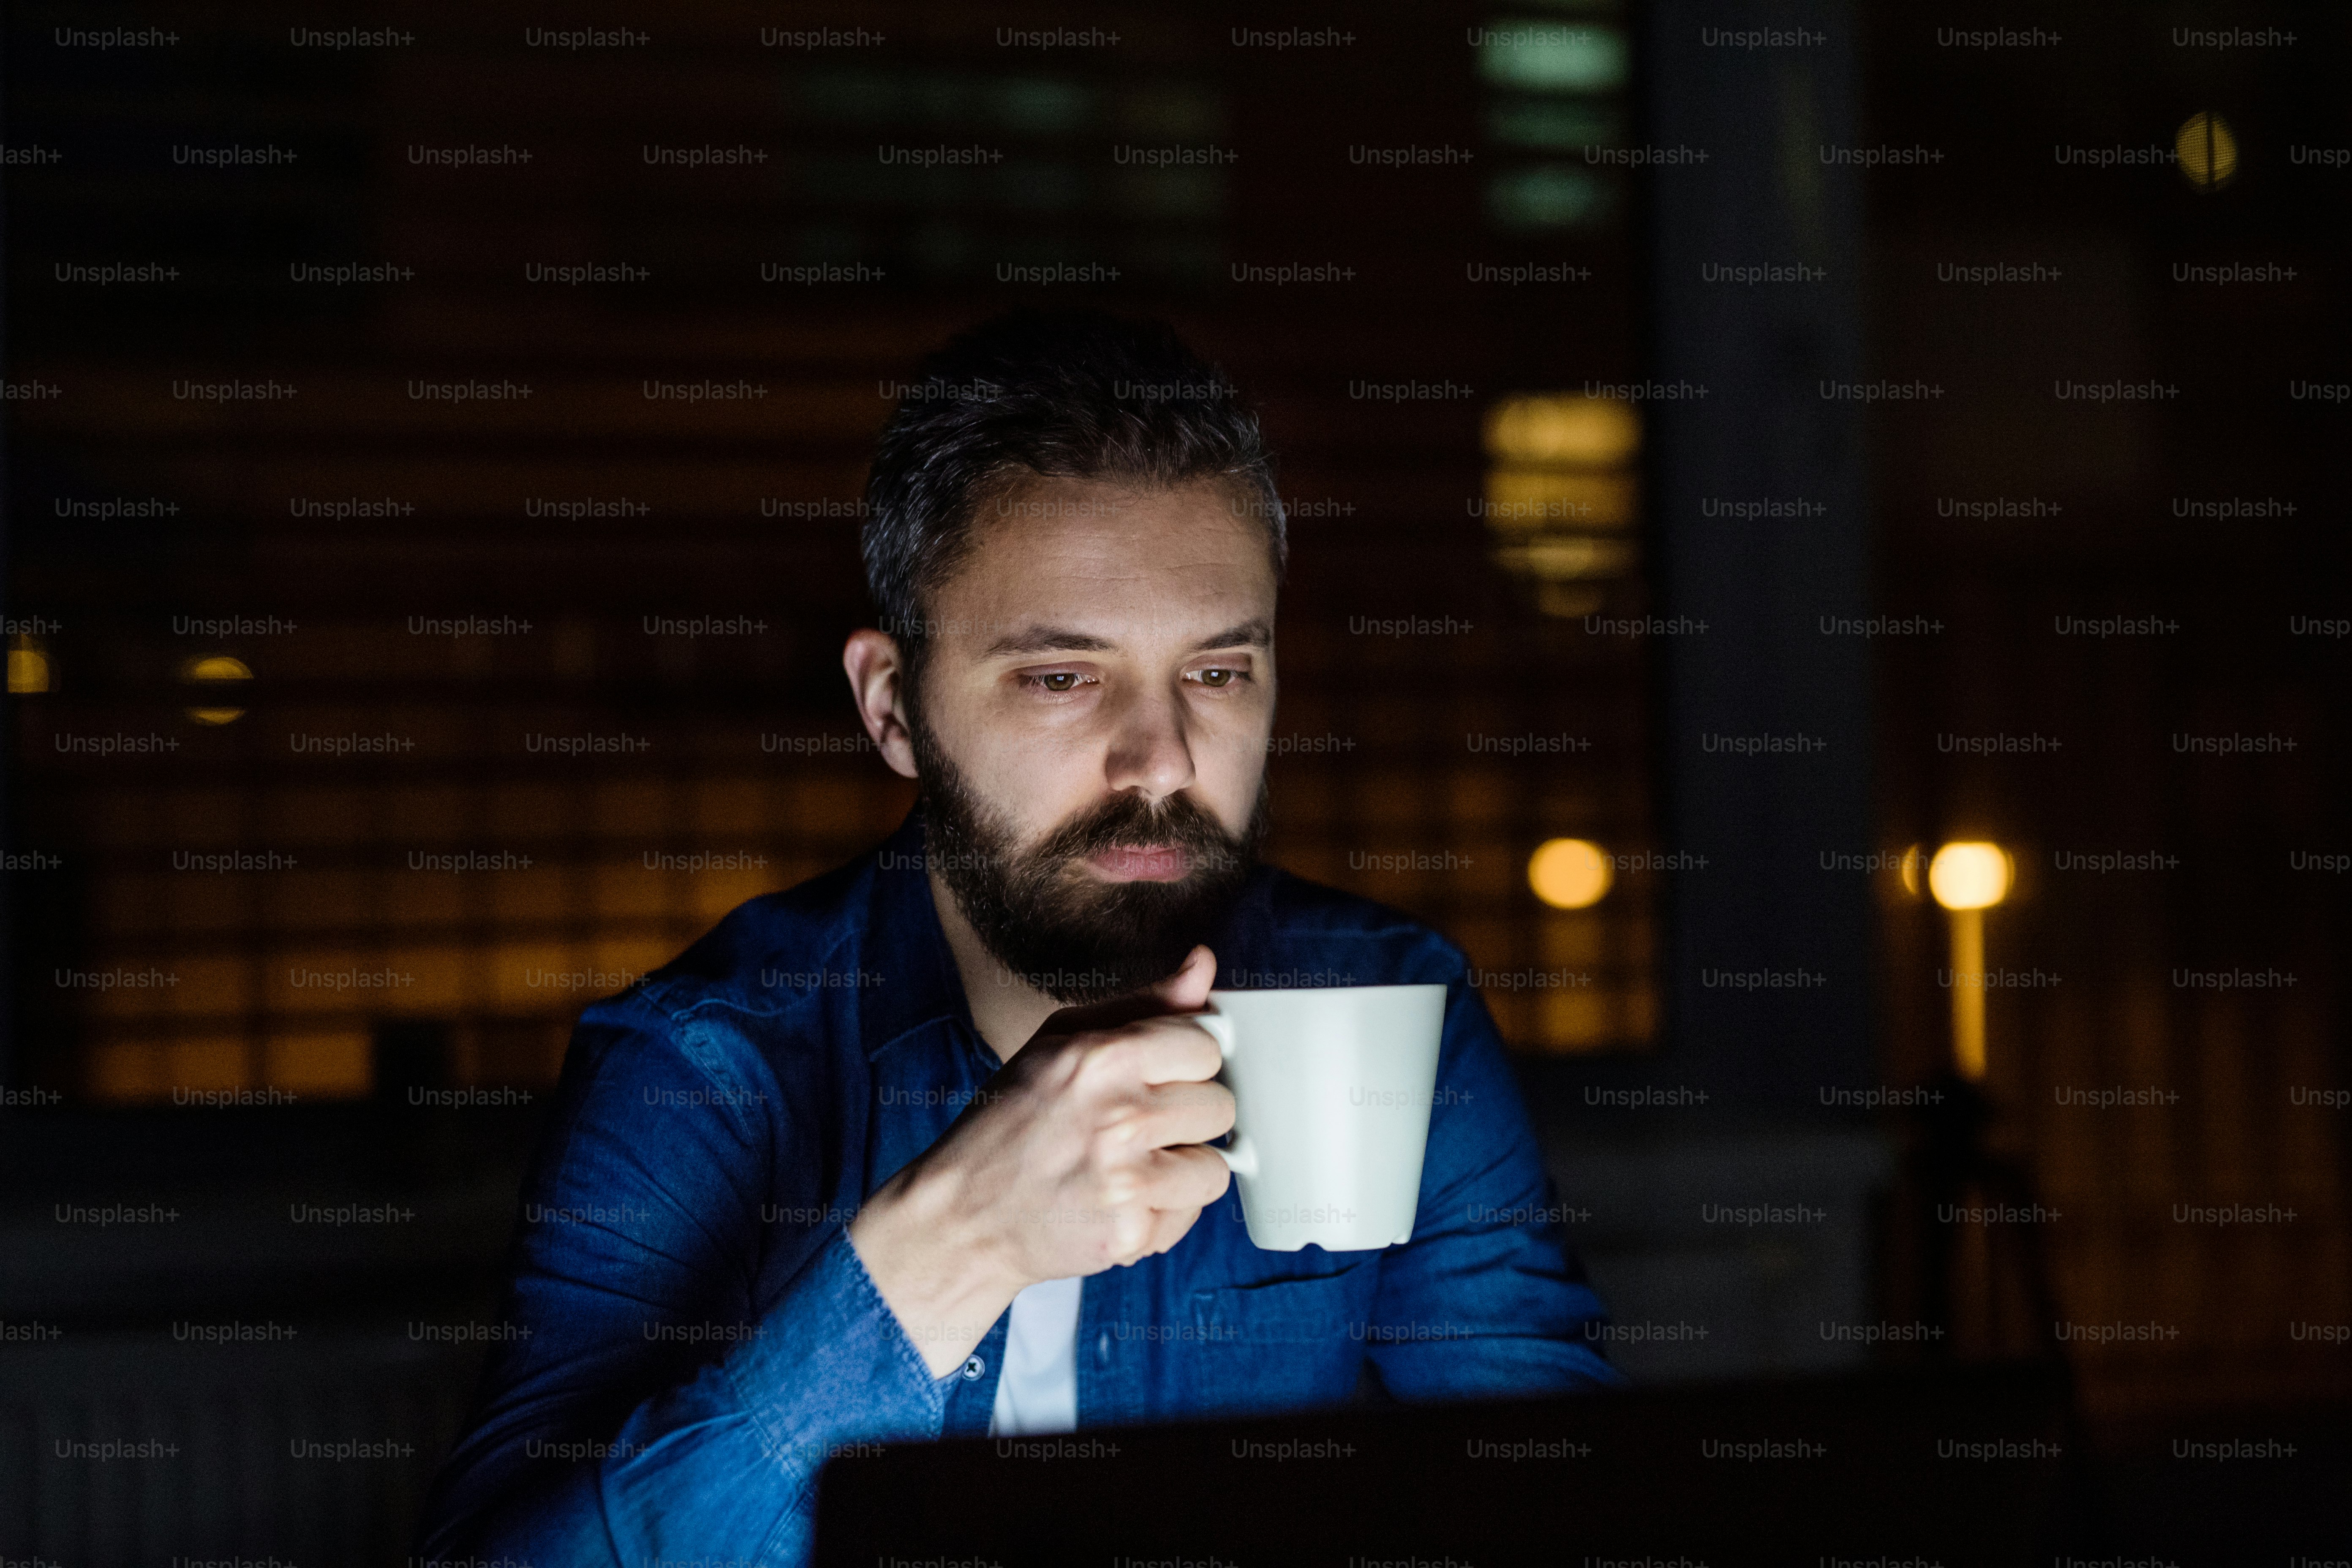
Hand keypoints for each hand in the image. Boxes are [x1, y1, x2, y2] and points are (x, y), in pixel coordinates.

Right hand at [847, 945, 1234, 1376]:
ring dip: (1180, 1171)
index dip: (1184, 1065)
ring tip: (1131, 1169)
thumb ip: (1143, 1004)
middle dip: (1185, 1118)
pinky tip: (1119, 1204)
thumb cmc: (1010, 1122)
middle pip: (1219, 1106)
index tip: (1157, 1079)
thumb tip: (1203, 963)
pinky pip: (1190, 1216)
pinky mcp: (1129, 1233)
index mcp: (1102, 1057)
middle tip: (1134, 1129)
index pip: (1206, 1046)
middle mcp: (1118, 1117)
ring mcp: (1125, 1181)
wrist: (962, 1216)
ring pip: (1215, 1168)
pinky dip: (1161, 1214)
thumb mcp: (1060, 1042)